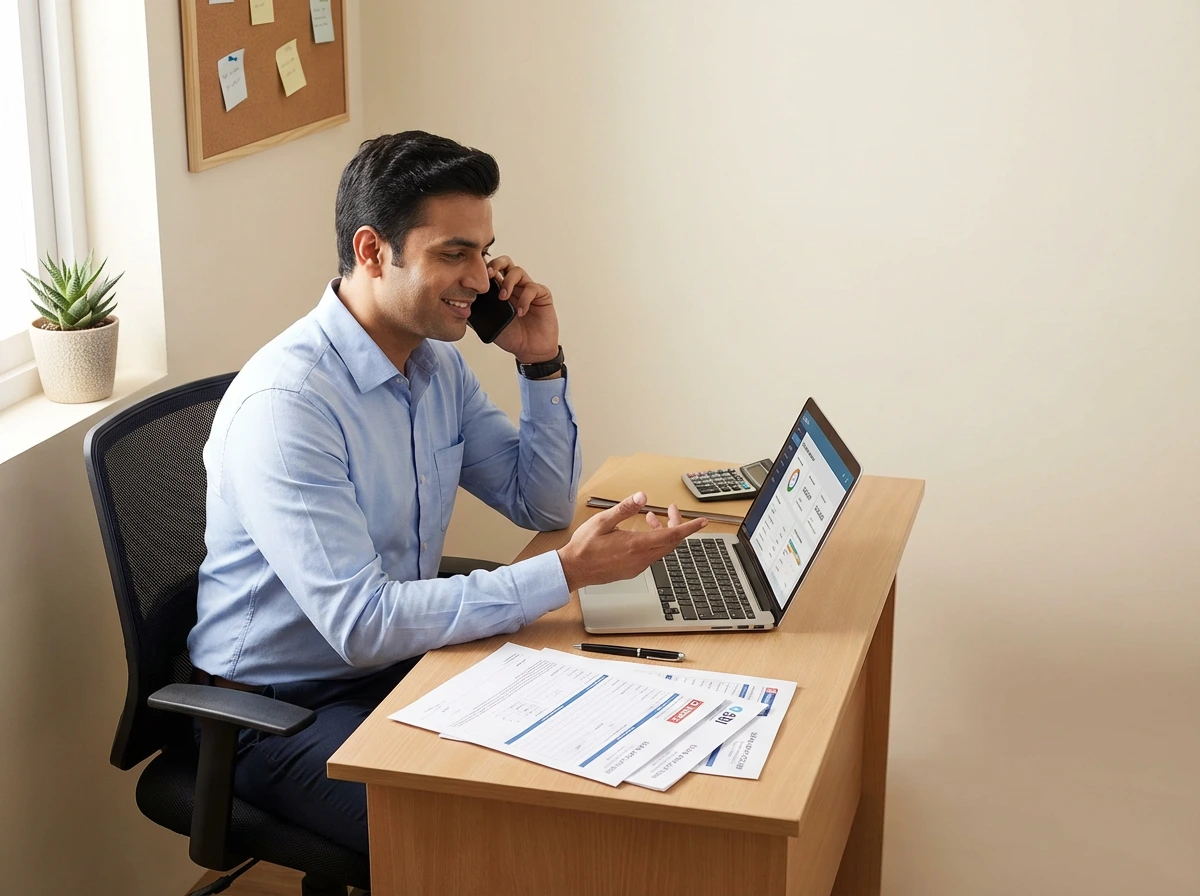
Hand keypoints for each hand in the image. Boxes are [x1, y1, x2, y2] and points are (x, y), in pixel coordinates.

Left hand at [485, 255, 558, 362]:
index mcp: (500, 289)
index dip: (484, 269)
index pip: (492, 270)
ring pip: (518, 271)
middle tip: (489, 275)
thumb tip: (457, 307)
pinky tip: (520, 312)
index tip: (475, 276)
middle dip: (496, 264)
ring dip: (508, 282)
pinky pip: (532, 288)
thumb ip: (476, 314)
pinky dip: (524, 299)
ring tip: (503, 298)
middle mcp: (514, 286)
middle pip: (505, 262)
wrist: (530, 350)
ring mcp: (528, 289)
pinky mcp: (542, 295)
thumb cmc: (511, 337)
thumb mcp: (488, 325)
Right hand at [557, 492, 707, 591]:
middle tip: (671, 510)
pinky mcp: (632, 570)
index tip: (703, 522)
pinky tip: (642, 533)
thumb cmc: (584, 547)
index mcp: (637, 545)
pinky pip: (652, 555)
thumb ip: (625, 508)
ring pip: (662, 549)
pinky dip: (654, 542)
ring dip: (663, 533)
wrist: (573, 570)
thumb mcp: (603, 521)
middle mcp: (641, 558)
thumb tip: (642, 496)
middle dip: (675, 524)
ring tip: (651, 517)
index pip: (672, 536)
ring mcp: (638, 566)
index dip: (689, 527)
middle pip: (670, 542)